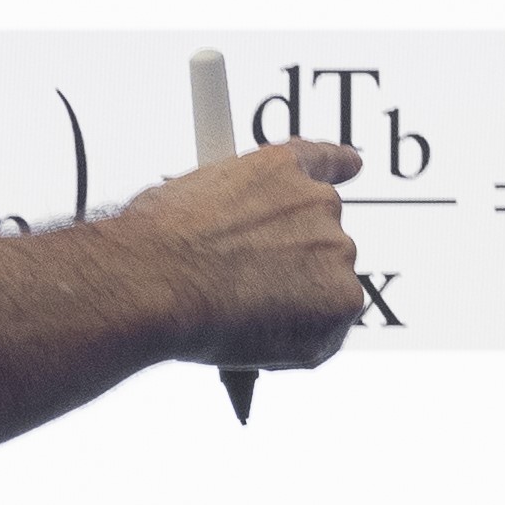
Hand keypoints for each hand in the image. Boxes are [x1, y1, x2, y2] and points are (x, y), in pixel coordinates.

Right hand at [119, 138, 368, 372]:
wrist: (154, 280)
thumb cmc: (154, 244)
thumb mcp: (190, 199)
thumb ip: (231, 212)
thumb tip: (224, 244)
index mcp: (278, 168)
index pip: (323, 160)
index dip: (338, 166)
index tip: (350, 166)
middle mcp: (317, 200)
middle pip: (322, 240)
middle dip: (292, 269)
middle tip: (246, 294)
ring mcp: (335, 248)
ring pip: (324, 289)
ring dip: (293, 307)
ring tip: (236, 314)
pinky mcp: (341, 297)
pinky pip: (327, 331)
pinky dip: (297, 345)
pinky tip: (253, 337)